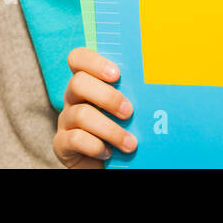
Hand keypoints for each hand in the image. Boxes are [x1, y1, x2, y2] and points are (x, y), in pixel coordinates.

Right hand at [53, 47, 136, 167]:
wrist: (108, 164)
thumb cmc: (122, 129)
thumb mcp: (128, 109)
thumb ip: (134, 93)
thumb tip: (161, 79)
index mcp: (87, 82)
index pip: (78, 58)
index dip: (94, 62)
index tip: (117, 74)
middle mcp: (72, 98)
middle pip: (78, 83)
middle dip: (107, 97)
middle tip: (129, 111)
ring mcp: (65, 121)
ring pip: (81, 114)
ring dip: (110, 129)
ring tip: (130, 143)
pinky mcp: (61, 144)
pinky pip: (75, 139)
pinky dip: (95, 146)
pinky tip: (109, 152)